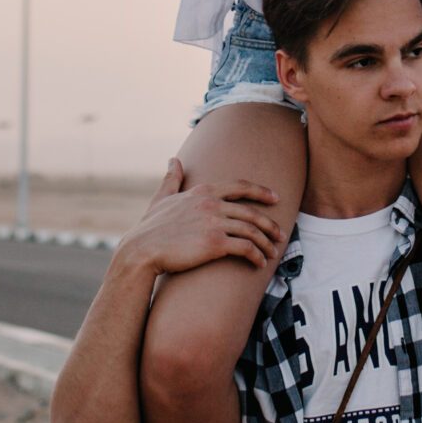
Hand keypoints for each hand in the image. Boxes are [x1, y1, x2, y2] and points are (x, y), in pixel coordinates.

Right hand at [119, 159, 285, 274]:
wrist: (141, 251)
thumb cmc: (150, 228)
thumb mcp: (161, 198)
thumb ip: (171, 179)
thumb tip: (172, 160)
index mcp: (202, 191)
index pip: (240, 186)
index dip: (261, 191)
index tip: (275, 197)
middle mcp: (211, 204)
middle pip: (251, 212)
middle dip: (269, 224)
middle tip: (280, 233)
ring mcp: (214, 223)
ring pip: (252, 231)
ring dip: (266, 243)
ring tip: (272, 253)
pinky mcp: (215, 244)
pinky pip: (246, 248)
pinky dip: (257, 255)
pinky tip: (260, 263)